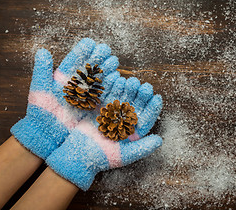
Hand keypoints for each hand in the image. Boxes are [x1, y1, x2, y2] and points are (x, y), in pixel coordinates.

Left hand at [11, 38, 119, 158]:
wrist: (47, 135)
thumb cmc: (41, 113)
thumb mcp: (40, 90)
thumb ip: (42, 70)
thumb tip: (42, 51)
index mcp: (63, 79)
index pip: (74, 61)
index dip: (83, 52)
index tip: (91, 42)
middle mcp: (76, 86)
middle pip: (89, 69)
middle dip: (98, 58)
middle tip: (107, 49)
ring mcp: (85, 96)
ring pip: (97, 80)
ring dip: (106, 70)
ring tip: (114, 60)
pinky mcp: (92, 107)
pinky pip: (102, 95)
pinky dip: (110, 86)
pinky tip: (117, 77)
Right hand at [46, 77, 162, 189]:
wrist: (75, 156)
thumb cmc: (101, 159)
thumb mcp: (124, 156)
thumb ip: (142, 148)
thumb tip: (160, 140)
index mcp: (134, 130)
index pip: (147, 116)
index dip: (152, 107)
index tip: (156, 97)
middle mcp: (125, 119)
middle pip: (136, 103)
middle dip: (141, 94)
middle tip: (144, 86)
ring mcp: (112, 111)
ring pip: (122, 96)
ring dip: (127, 87)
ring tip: (132, 81)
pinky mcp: (99, 106)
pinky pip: (106, 93)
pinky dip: (110, 86)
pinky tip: (116, 77)